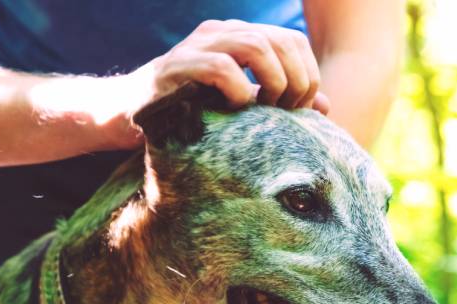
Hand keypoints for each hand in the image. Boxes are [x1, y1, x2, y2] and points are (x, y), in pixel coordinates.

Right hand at [106, 19, 329, 147]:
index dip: (306, 75)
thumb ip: (281, 102)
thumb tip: (326, 105)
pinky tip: (234, 111)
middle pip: (280, 41)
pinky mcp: (176, 67)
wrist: (130, 116)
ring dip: (272, 82)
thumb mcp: (243, 106)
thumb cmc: (190, 114)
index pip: (293, 41)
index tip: (300, 110)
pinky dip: (237, 91)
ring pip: (255, 45)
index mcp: (240, 38)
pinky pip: (219, 67)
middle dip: (294, 81)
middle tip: (286, 113)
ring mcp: (197, 46)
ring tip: (264, 110)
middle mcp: (221, 33)